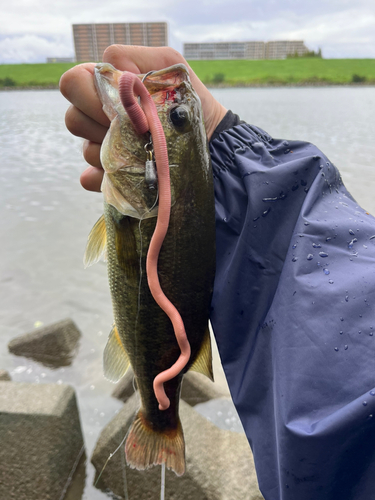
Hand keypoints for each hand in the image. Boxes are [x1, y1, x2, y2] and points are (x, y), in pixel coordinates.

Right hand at [59, 45, 226, 191]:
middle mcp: (99, 117)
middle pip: (73, 118)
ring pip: (86, 149)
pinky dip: (107, 178)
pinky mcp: (110, 175)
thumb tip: (111, 75)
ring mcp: (103, 148)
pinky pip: (91, 177)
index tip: (128, 105)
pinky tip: (132, 175)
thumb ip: (137, 64)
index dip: (94, 94)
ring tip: (143, 151)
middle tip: (135, 130)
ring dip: (113, 151)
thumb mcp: (170, 70)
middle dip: (102, 124)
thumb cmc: (188, 104)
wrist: (210, 144)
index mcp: (108, 87)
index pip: (74, 82)